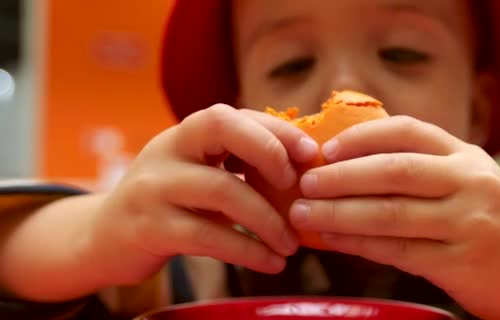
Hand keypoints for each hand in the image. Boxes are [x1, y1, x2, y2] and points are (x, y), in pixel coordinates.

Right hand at [87, 104, 317, 285]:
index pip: (234, 115)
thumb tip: (303, 167)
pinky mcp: (149, 228)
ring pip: (222, 190)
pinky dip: (247, 251)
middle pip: (221, 129)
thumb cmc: (169, 203)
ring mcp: (154, 187)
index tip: (311, 153)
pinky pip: (208, 236)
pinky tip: (270, 262)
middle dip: (270, 152)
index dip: (275, 130)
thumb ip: (237, 164)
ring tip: (292, 243)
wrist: (105, 237)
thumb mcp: (197, 173)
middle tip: (298, 189)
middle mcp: (167, 150)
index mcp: (185, 133)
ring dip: (267, 219)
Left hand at [288, 115, 499, 319]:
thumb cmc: (481, 217)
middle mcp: (470, 182)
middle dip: (342, 177)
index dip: (361, 137)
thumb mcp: (461, 179)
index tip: (325, 150)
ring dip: (339, 213)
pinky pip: (397, 250)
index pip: (407, 132)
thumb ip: (416, 166)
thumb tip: (342, 160)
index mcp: (464, 155)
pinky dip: (358, 243)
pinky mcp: (461, 262)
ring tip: (303, 213)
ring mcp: (469, 222)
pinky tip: (331, 239)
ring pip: (391, 214)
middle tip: (304, 183)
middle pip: (395, 171)